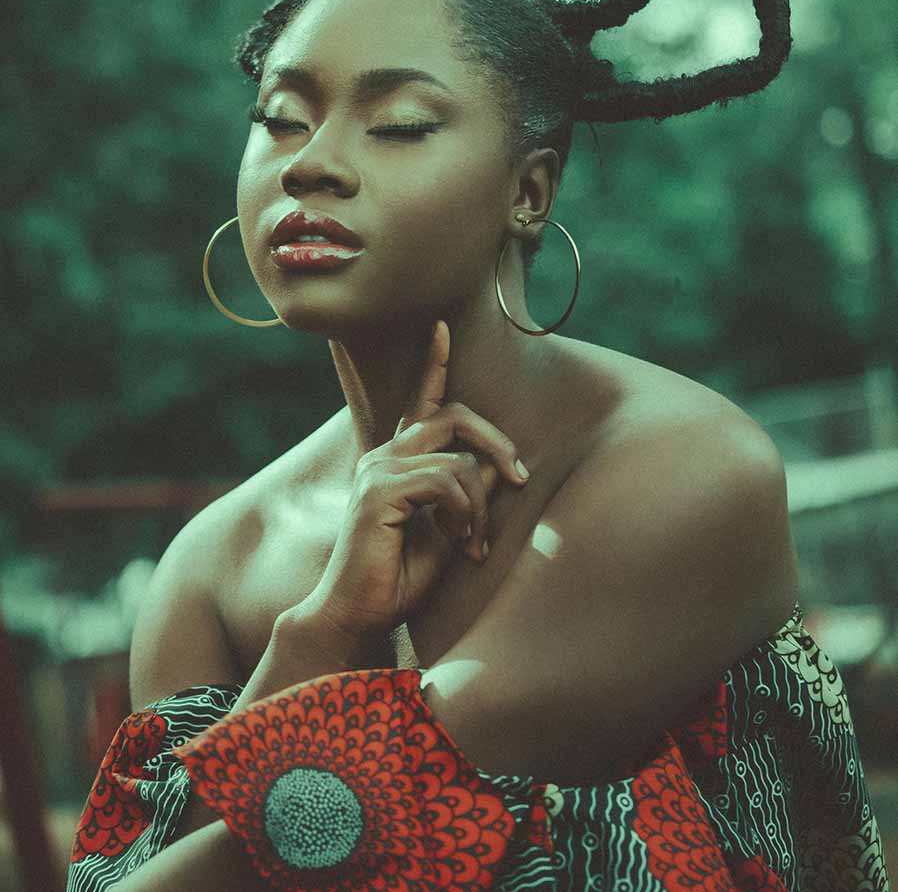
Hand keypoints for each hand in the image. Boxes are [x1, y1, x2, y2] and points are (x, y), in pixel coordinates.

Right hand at [303, 320, 529, 641]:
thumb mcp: (450, 529)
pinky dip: (464, 513)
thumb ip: (470, 493)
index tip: (442, 328)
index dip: (434, 364)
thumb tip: (500, 466)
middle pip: (454, 416)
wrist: (357, 616)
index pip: (422, 403)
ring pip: (458, 458)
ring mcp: (378, 470)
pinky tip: (458, 542)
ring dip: (480, 504)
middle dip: (497, 442)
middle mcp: (384, 456)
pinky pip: (446, 482)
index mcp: (397, 461)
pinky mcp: (379, 491)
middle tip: (521, 478)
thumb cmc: (399, 579)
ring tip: (473, 543)